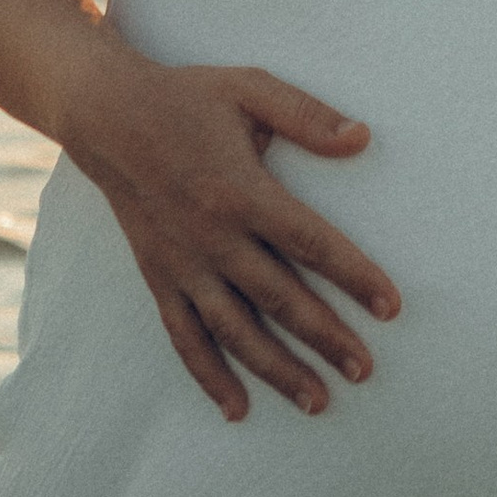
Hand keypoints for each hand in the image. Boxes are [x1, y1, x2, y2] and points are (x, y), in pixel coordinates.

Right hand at [62, 54, 400, 423]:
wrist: (106, 116)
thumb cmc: (188, 98)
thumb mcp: (250, 88)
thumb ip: (308, 115)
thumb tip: (363, 138)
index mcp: (241, 190)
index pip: (310, 242)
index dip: (353, 276)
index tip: (390, 307)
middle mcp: (212, 237)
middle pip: (279, 298)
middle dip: (325, 338)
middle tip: (365, 371)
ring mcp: (183, 264)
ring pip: (235, 330)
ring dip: (276, 369)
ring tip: (318, 401)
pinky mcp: (159, 277)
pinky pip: (184, 336)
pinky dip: (209, 375)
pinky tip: (237, 408)